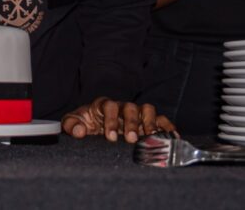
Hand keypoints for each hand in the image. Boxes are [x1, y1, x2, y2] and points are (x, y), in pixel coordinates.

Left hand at [61, 97, 175, 141]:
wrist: (93, 123)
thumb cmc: (84, 122)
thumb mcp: (74, 122)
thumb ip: (71, 125)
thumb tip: (79, 132)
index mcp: (103, 105)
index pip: (109, 107)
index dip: (110, 121)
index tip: (110, 137)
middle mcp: (121, 106)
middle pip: (130, 108)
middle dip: (132, 123)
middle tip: (131, 139)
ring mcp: (136, 113)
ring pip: (147, 110)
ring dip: (150, 123)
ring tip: (151, 138)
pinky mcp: (147, 121)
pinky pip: (160, 119)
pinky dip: (167, 127)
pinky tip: (172, 137)